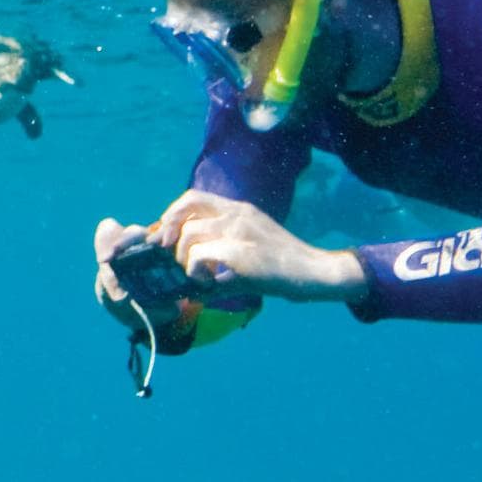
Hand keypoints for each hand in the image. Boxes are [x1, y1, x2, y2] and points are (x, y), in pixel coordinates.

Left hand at [94, 193, 355, 312]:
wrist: (315, 272)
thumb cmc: (280, 266)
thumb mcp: (248, 248)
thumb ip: (220, 251)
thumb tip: (187, 276)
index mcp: (238, 209)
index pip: (192, 198)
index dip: (172, 215)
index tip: (167, 238)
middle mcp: (237, 214)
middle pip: (185, 212)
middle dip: (170, 236)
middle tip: (174, 258)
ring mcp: (241, 232)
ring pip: (190, 236)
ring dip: (185, 260)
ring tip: (198, 275)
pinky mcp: (243, 254)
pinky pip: (201, 256)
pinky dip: (196, 271)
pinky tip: (208, 284)